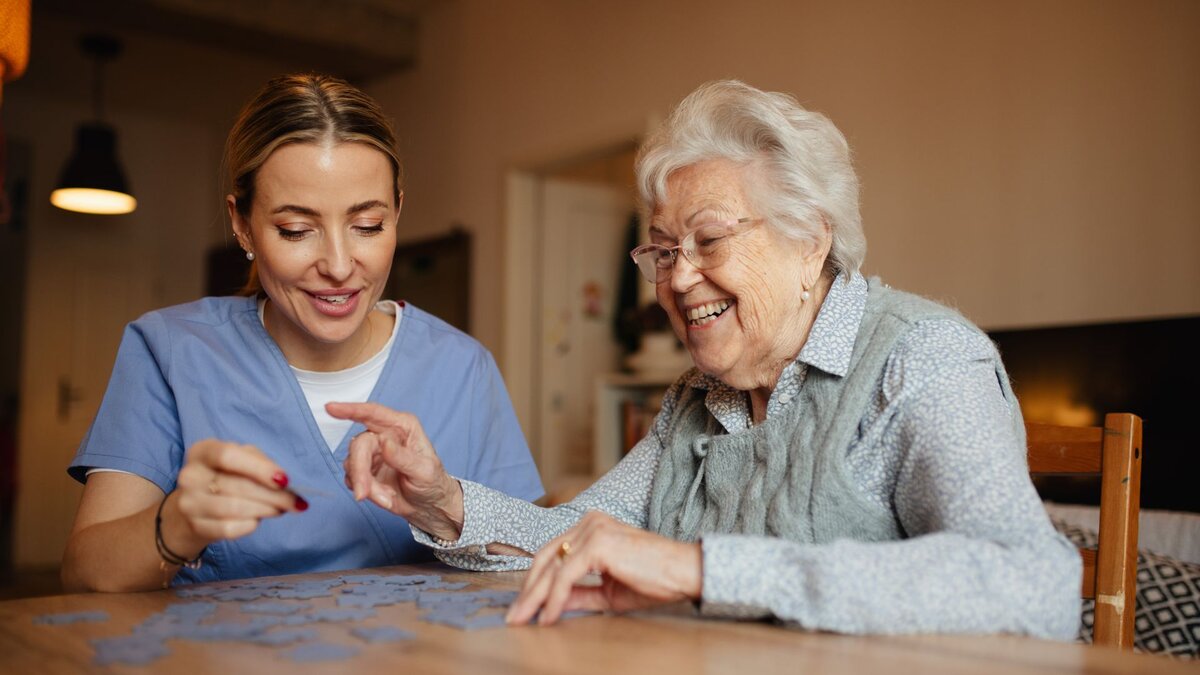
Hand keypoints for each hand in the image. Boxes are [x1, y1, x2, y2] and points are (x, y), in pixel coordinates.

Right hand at [169, 439, 301, 554]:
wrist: (193, 508)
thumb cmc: (225, 478)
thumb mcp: (241, 461)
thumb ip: (261, 464)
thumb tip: (285, 481)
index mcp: (203, 451)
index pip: (228, 456)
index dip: (259, 468)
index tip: (285, 480)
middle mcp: (190, 475)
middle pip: (237, 486)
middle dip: (273, 495)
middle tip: (295, 502)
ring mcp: (189, 503)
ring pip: (234, 509)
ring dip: (265, 510)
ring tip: (280, 509)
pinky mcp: (195, 526)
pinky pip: (229, 529)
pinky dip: (250, 525)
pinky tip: (256, 520)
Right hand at [328, 401, 463, 540]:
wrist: (428, 506)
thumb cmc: (432, 482)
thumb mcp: (424, 471)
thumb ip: (403, 457)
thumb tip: (384, 443)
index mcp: (402, 427)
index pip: (373, 413)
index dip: (351, 409)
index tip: (331, 408)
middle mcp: (384, 436)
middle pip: (359, 445)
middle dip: (359, 471)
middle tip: (363, 494)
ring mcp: (372, 453)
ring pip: (352, 463)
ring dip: (365, 485)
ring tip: (386, 497)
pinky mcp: (364, 471)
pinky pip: (352, 478)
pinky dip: (365, 491)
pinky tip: (383, 497)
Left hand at [505, 511, 701, 625]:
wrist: (685, 572)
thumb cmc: (655, 579)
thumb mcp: (608, 590)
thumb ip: (581, 593)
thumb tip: (553, 605)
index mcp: (592, 526)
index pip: (553, 553)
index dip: (536, 581)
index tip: (525, 606)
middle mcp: (589, 522)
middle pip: (546, 558)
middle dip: (528, 591)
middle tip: (514, 617)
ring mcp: (592, 529)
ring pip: (551, 568)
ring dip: (535, 597)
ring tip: (524, 620)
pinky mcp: (597, 544)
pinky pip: (565, 576)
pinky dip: (554, 599)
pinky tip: (548, 616)